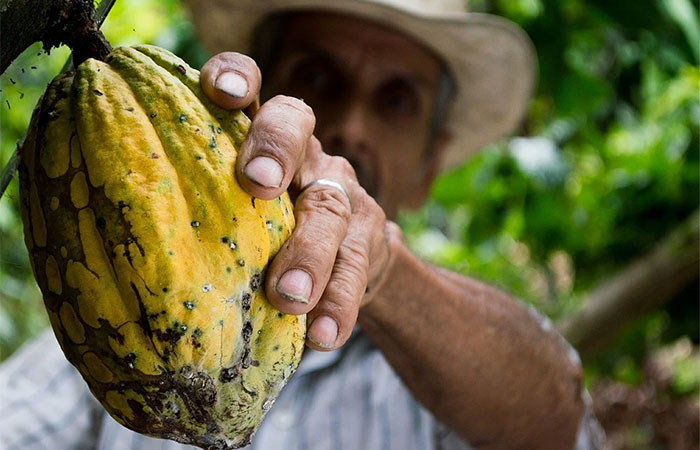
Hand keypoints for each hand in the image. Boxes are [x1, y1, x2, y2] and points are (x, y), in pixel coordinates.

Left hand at [201, 52, 394, 350]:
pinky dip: (339, 304)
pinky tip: (324, 337)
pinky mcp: (368, 239)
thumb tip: (104, 247)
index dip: (237, 77)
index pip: (251, 87)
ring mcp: (341, 193)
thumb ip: (199, 207)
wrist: (348, 259)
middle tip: (256, 184)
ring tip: (289, 297)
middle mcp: (304, 153)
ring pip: (330, 207)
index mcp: (260, 137)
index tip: (219, 91)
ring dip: (309, 252)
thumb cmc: (265, 234)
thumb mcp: (234, 210)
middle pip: (296, 125)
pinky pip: (356, 269)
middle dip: (276, 149)